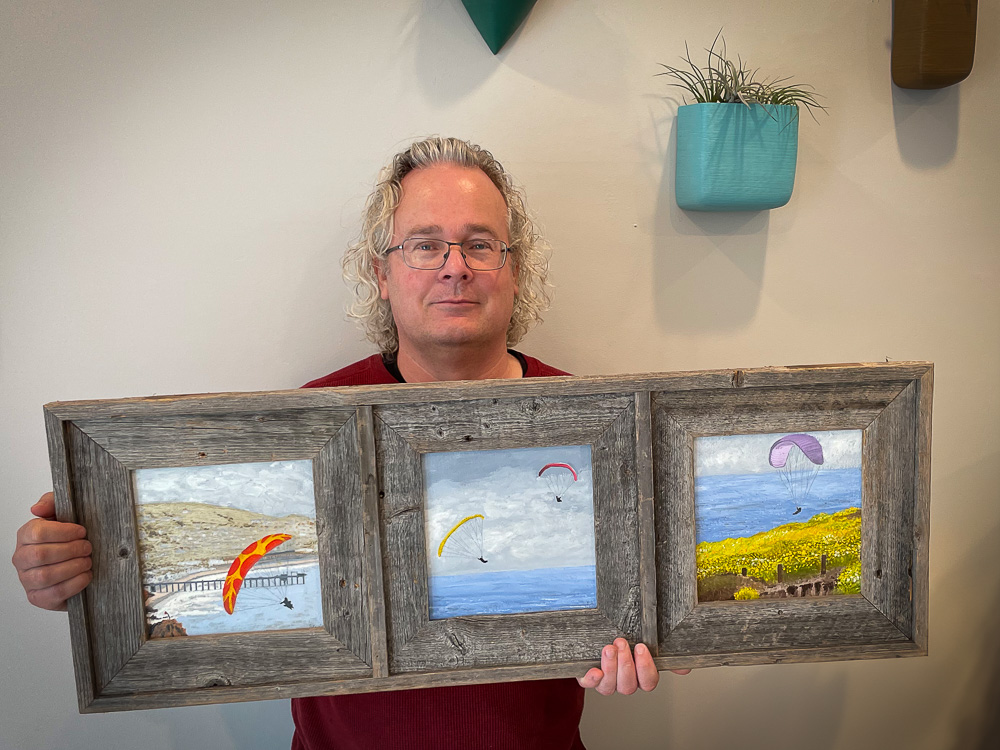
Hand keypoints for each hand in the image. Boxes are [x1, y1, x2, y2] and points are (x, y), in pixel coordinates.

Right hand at [12, 492, 92, 610]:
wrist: (77, 561)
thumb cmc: (69, 537)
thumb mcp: (64, 513)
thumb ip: (52, 503)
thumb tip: (37, 508)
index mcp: (26, 535)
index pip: (38, 533)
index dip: (64, 532)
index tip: (82, 531)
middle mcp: (22, 558)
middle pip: (42, 555)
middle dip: (71, 550)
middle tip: (87, 548)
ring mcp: (28, 580)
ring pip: (46, 576)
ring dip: (73, 567)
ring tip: (87, 561)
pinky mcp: (39, 598)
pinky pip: (54, 593)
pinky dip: (75, 584)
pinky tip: (86, 576)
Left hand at [577, 638, 689, 694]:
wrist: (598, 631)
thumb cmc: (627, 636)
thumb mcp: (647, 640)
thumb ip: (665, 653)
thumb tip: (684, 667)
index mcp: (640, 675)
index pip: (648, 682)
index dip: (645, 668)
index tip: (641, 648)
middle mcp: (624, 681)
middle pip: (628, 686)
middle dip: (626, 664)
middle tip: (621, 643)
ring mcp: (606, 680)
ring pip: (610, 686)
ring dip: (611, 667)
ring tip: (609, 648)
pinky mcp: (588, 676)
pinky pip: (589, 685)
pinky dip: (592, 679)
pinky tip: (595, 671)